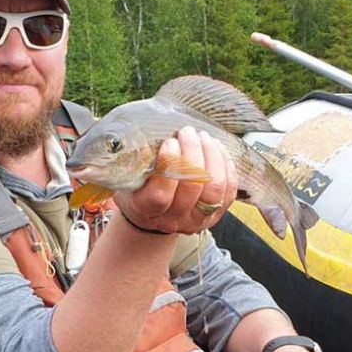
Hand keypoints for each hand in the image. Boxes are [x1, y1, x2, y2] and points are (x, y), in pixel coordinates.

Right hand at [115, 126, 237, 234]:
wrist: (153, 213)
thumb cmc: (137, 186)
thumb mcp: (124, 177)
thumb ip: (126, 163)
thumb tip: (122, 143)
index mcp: (147, 211)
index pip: (160, 195)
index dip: (169, 165)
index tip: (169, 142)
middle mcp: (174, 219)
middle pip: (192, 188)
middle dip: (193, 153)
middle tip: (187, 132)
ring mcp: (197, 219)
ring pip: (214, 189)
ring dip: (212, 157)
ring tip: (203, 136)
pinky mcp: (216, 214)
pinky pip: (229, 190)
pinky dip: (226, 166)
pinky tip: (216, 148)